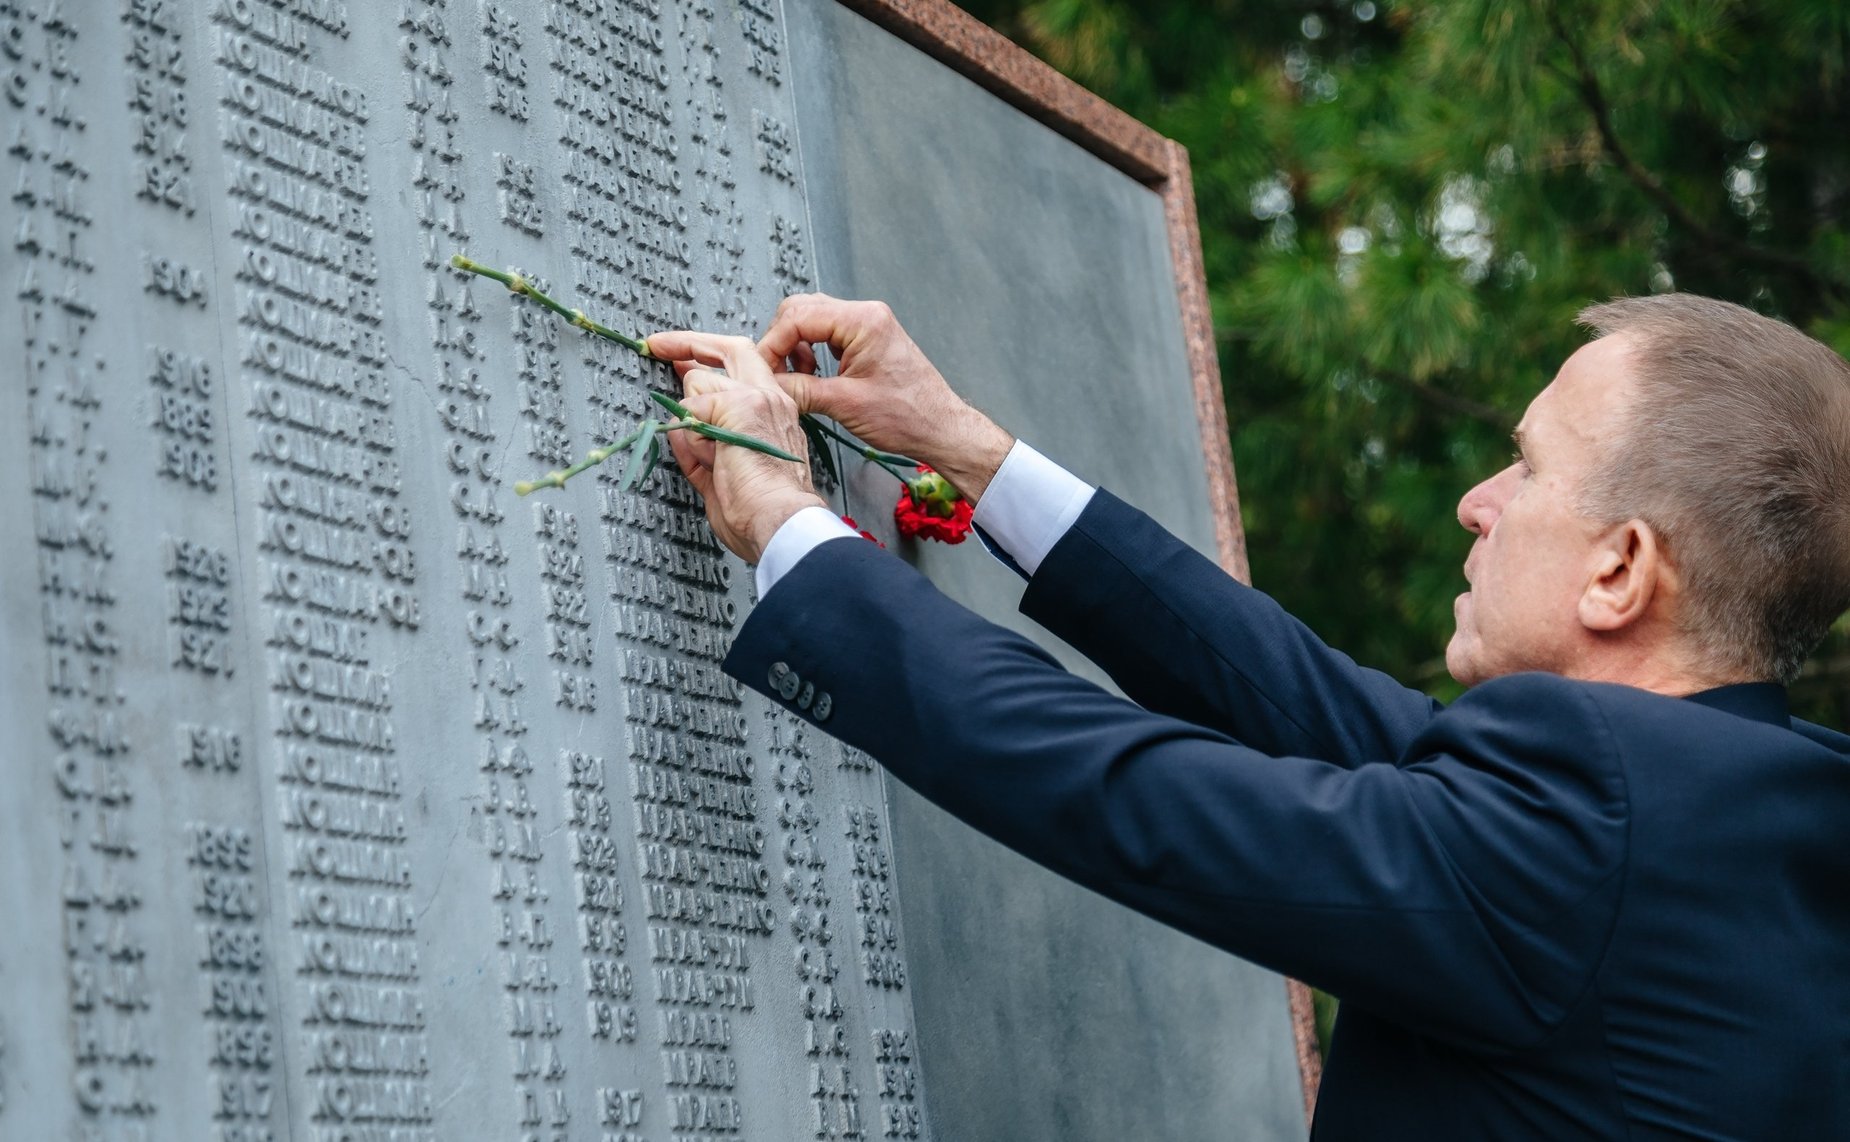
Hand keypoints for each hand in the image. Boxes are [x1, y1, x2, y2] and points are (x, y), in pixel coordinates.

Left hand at [644, 330, 825, 563]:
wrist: (779, 522)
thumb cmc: (761, 511)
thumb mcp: (725, 470)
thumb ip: (704, 444)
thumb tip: (682, 427)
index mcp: (773, 415)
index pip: (742, 368)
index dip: (708, 358)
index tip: (681, 358)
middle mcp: (771, 399)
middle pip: (730, 348)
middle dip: (687, 343)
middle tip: (656, 346)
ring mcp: (757, 398)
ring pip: (698, 382)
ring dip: (691, 422)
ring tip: (713, 459)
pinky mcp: (739, 405)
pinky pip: (690, 410)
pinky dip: (690, 439)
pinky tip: (713, 459)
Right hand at [753, 294, 1014, 502]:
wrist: (939, 428)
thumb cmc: (908, 416)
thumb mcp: (844, 404)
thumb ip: (800, 389)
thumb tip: (768, 384)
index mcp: (863, 321)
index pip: (798, 316)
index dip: (772, 343)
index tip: (762, 369)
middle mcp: (866, 315)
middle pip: (801, 310)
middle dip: (781, 341)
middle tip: (773, 372)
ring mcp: (867, 325)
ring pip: (812, 321)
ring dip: (795, 347)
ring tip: (798, 377)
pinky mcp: (867, 340)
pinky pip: (826, 334)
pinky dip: (811, 351)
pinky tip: (813, 375)